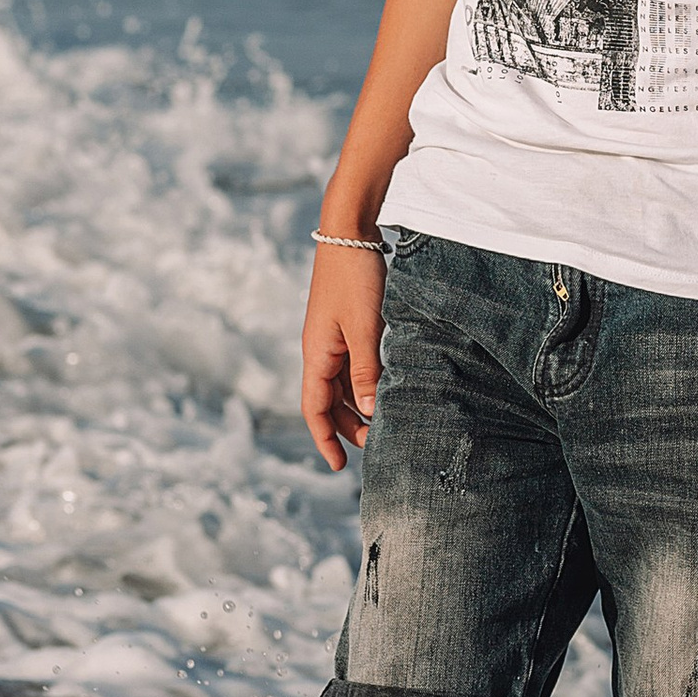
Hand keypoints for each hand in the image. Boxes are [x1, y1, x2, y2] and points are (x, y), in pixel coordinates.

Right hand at [301, 241, 386, 468]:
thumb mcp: (364, 328)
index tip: (337, 466)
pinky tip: (383, 387)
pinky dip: (363, 382)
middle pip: (327, 401)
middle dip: (346, 426)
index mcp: (316, 354)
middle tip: (375, 445)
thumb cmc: (355, 277)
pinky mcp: (345, 324)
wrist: (349, 230)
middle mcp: (319, 349)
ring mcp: (331, 337)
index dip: (325, 439)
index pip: (314, 408)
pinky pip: (350, 364)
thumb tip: (366, 412)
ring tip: (382, 421)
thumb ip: (365, 371)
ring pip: (339, 384)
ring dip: (355, 405)